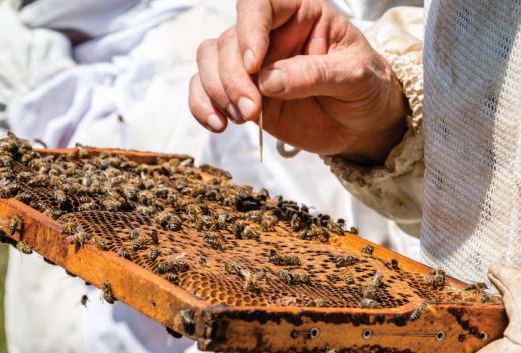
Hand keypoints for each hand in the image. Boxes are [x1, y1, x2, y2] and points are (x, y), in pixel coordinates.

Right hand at [188, 0, 407, 162]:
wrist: (362, 125)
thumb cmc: (366, 89)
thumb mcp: (355, 77)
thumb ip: (315, 74)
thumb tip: (268, 81)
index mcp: (300, 15)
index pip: (260, 5)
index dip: (249, 30)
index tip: (254, 65)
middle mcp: (269, 36)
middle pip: (228, 40)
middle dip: (232, 77)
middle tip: (252, 109)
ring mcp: (252, 67)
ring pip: (210, 61)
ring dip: (217, 91)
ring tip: (243, 118)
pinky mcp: (242, 95)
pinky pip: (205, 91)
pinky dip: (202, 106)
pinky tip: (219, 125)